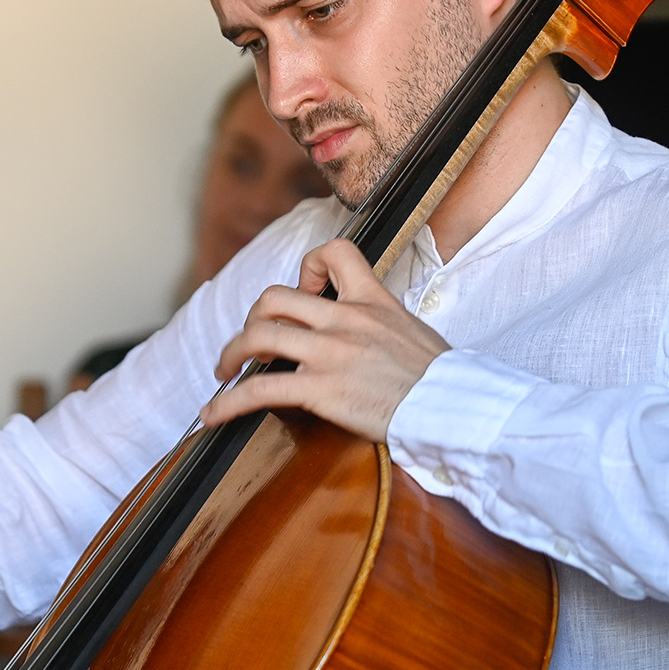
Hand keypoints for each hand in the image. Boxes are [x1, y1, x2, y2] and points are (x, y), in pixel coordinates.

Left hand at [201, 239, 447, 441]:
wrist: (455, 408)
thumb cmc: (442, 381)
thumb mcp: (414, 332)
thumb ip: (383, 325)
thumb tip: (370, 337)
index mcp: (372, 300)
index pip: (333, 253)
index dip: (307, 267)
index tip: (304, 291)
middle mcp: (345, 319)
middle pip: (274, 298)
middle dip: (252, 321)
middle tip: (250, 344)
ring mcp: (330, 353)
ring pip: (259, 336)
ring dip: (231, 354)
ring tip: (224, 372)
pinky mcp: (321, 389)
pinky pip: (259, 390)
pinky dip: (227, 404)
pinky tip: (212, 415)